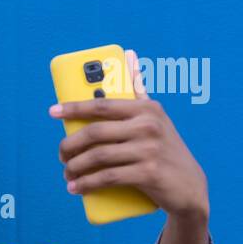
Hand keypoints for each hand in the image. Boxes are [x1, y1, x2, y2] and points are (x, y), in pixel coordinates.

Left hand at [49, 49, 209, 219]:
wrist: (189, 186)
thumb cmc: (164, 149)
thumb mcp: (156, 117)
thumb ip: (138, 91)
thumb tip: (129, 55)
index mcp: (146, 109)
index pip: (102, 104)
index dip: (74, 107)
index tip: (53, 112)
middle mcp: (148, 126)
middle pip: (94, 132)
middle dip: (70, 146)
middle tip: (61, 155)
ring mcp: (149, 150)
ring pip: (98, 157)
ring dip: (75, 168)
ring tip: (67, 174)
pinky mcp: (149, 173)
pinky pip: (108, 177)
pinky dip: (87, 184)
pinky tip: (76, 188)